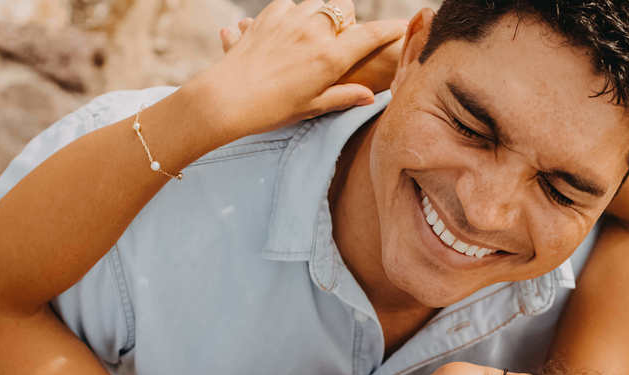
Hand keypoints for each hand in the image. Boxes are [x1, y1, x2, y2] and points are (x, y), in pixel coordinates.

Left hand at [194, 0, 407, 138]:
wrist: (225, 98)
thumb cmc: (271, 109)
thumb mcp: (312, 107)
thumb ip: (343, 96)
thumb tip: (369, 96)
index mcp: (329, 57)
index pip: (369, 35)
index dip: (390, 30)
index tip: (403, 26)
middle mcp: (312, 32)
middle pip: (343, 8)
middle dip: (346, 20)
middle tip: (338, 41)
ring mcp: (289, 19)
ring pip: (317, 3)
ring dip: (319, 16)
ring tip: (310, 39)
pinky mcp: (267, 15)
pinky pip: (289, 5)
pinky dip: (292, 15)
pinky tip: (286, 34)